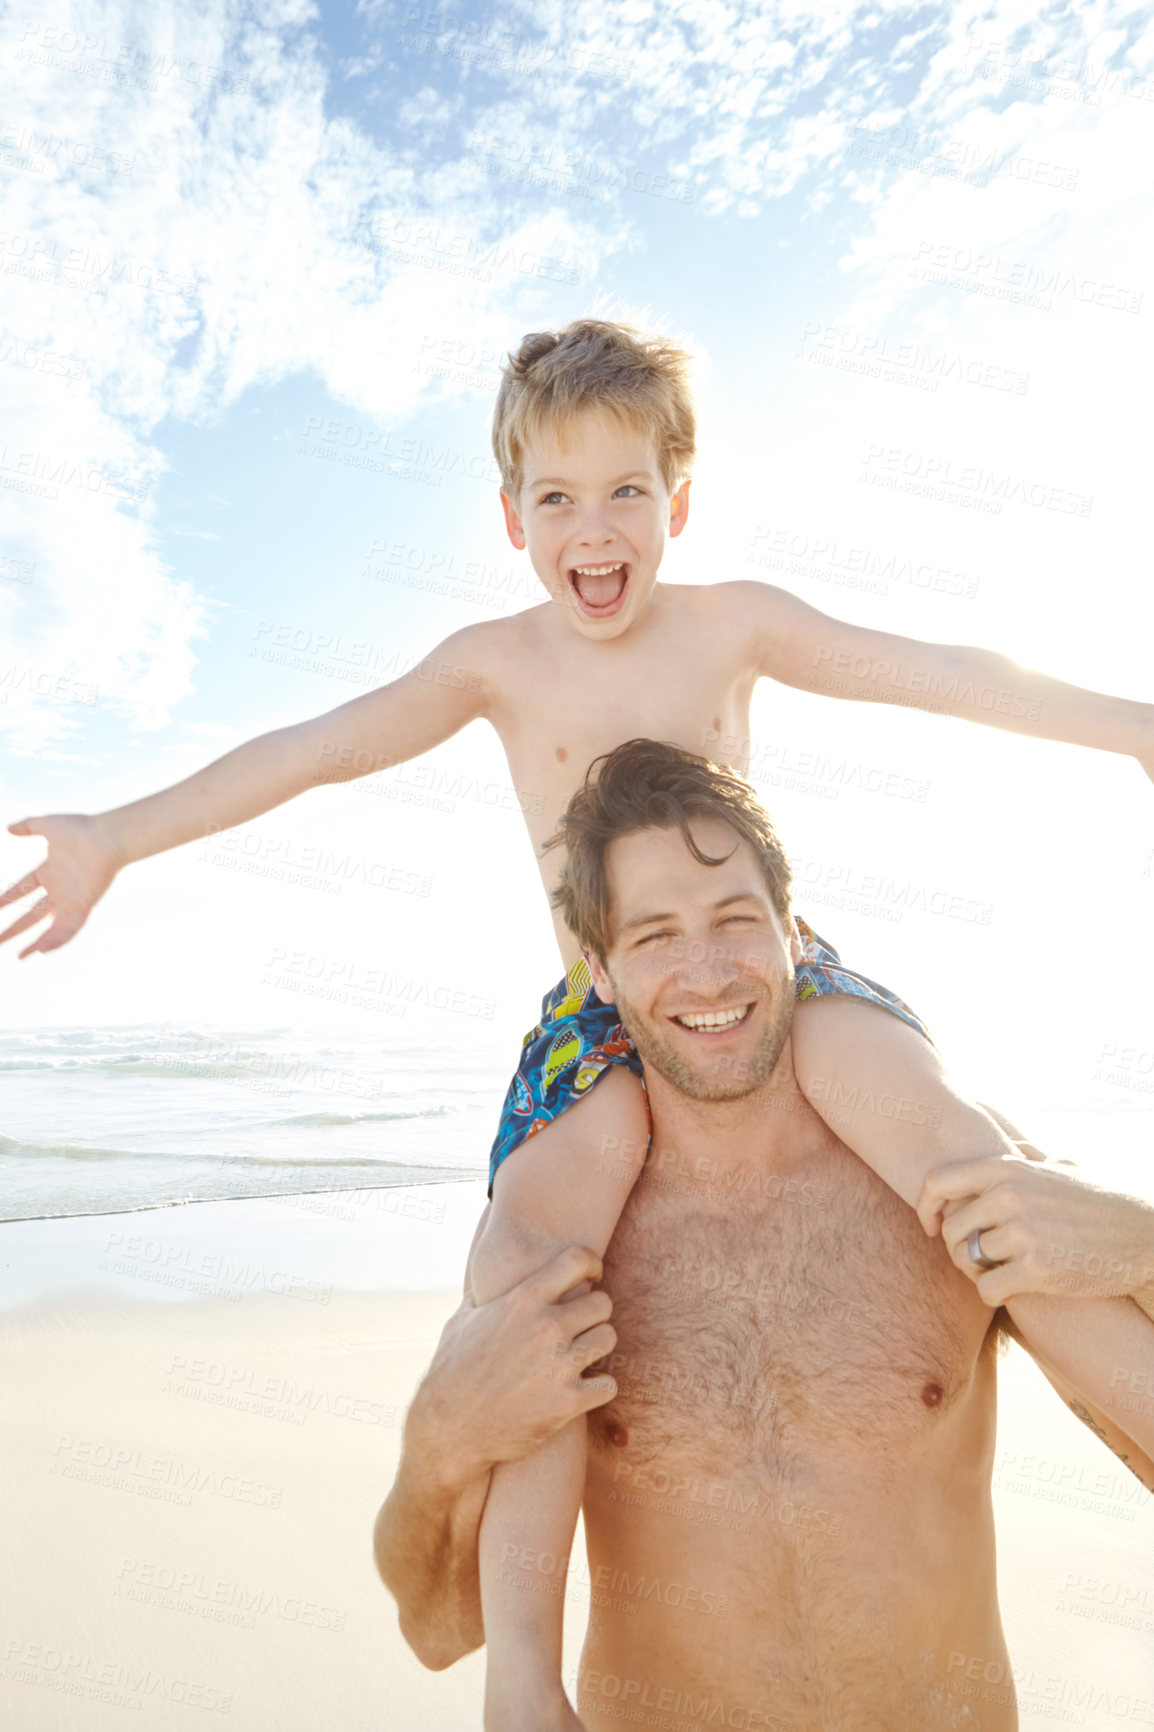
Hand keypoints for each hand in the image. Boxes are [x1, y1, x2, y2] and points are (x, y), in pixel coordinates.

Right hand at [0, 813, 123, 956]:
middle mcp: (59, 889)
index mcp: (49, 871)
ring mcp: (71, 899)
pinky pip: (68, 929)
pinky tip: (41, 951)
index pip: (22, 889)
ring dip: (34, 942)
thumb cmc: (82, 829)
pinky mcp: (83, 906)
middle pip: (32, 914)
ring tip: (19, 956)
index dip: (7, 899)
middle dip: (15, 928)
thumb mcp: (47, 824)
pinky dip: (56, 940)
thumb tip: (8, 828)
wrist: (107, 837)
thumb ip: (28, 826)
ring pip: (49, 927)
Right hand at [411, 1244, 617, 1490]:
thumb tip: (486, 1277)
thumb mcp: (461, 1320)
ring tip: (581, 1357)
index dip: (591, 1265)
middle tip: (581, 1328)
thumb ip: (483, 1294)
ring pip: (608, 1338)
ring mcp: (558, 1365)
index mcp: (522, 1299)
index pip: (578, 1260)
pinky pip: (608, 1385)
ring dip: (597, 1347)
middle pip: (602, 1303)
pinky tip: (583, 1389)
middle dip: (594, 1314)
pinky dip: (599, 1388)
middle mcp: (545, 1327)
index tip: (591, 1279)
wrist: (448, 1429)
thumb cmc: (451, 1371)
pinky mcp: (567, 1402)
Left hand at [918, 1155, 1153, 1306]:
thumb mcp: (1060, 1166)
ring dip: (976, 1273)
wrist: (1143, 1236)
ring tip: (997, 1273)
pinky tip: (1008, 1292)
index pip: (937, 1181)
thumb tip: (1002, 1139)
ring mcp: (1023, 1232)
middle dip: (958, 1250)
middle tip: (978, 1261)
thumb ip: (1025, 1156)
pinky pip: (986, 1289)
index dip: (927, 1207)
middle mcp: (1009, 1196)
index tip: (932, 1227)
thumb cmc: (1096, 1202)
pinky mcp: (1037, 1269)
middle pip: (951, 1230)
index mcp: (1007, 1169)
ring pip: (966, 1261)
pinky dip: (992, 1295)